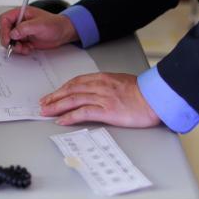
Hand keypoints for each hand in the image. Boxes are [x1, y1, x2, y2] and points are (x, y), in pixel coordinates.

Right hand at [0, 6, 77, 54]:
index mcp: (21, 13)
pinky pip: (16, 46)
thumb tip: (13, 33)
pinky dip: (20, 50)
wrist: (63, 33)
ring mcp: (22, 32)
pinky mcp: (25, 40)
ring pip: (9, 40)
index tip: (8, 38)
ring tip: (23, 48)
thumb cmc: (54, 24)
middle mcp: (19, 22)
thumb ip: (25, 28)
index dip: (4, 29)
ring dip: (14, 46)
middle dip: (8, 40)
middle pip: (4, 30)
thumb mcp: (39, 24)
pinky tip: (28, 49)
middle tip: (14, 45)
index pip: (4, 19)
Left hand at [40, 72, 161, 127]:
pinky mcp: (107, 111)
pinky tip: (61, 120)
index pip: (77, 82)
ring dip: (57, 106)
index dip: (62, 89)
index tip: (54, 94)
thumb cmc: (143, 93)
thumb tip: (98, 92)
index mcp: (103, 78)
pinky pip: (83, 113)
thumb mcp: (122, 82)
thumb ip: (108, 86)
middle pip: (71, 90)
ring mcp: (102, 98)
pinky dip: (70, 116)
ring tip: (46, 112)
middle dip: (55, 97)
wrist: (155, 98)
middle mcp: (100, 86)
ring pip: (73, 100)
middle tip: (43, 104)